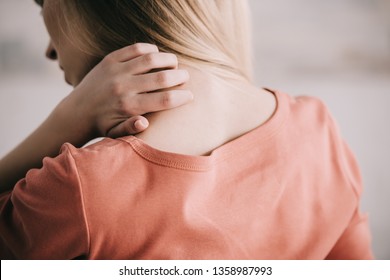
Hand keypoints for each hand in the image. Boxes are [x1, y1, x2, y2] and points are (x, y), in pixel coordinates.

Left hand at [60, 43, 192, 139]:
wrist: (78, 110)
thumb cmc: (103, 125)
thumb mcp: (117, 133)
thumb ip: (131, 129)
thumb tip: (145, 123)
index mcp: (129, 107)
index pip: (165, 99)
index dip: (182, 96)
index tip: (190, 95)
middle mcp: (124, 87)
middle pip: (162, 77)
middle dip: (180, 76)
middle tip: (186, 77)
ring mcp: (116, 71)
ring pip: (151, 59)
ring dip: (168, 59)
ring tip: (175, 64)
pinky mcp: (110, 59)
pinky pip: (135, 48)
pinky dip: (150, 49)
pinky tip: (157, 54)